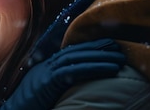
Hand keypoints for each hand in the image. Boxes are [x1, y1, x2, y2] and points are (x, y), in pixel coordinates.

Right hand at [1, 38, 125, 109]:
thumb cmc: (28, 108)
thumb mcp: (44, 94)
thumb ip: (57, 86)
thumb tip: (74, 85)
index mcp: (44, 68)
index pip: (69, 52)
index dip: (89, 48)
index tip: (108, 46)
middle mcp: (45, 66)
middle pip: (74, 51)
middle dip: (98, 48)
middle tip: (119, 47)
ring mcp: (45, 72)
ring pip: (76, 58)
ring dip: (101, 57)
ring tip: (120, 59)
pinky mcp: (47, 82)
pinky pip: (73, 71)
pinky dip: (93, 68)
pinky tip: (110, 69)